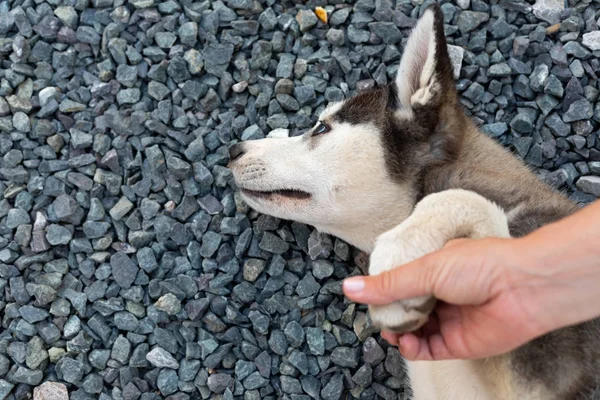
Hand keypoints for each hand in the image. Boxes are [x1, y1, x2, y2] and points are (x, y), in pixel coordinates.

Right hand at [344, 237, 557, 360]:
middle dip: (390, 315)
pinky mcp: (459, 343)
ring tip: (393, 331)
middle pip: (405, 309)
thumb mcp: (425, 269)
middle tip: (381, 318)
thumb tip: (349, 287)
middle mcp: (441, 295)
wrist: (523, 288)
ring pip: (414, 331)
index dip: (384, 292)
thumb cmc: (480, 266)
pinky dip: (413, 349)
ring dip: (400, 333)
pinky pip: (429, 349)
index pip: (401, 284)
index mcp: (434, 270)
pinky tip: (407, 343)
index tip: (370, 298)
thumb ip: (388, 284)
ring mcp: (449, 320)